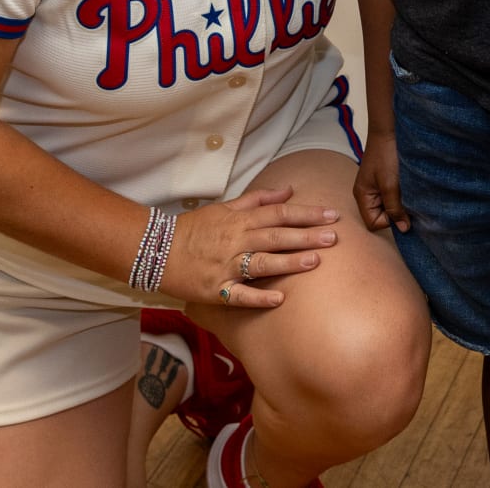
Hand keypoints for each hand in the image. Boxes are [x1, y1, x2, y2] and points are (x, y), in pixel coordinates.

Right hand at [162, 186, 339, 309]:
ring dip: (289, 262)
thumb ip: (258, 199)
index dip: (306, 213)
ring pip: (261, 263)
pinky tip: (280, 300)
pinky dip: (258, 297)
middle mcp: (235, 241)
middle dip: (306, 236)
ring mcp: (225, 266)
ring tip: (315, 261)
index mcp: (239, 220)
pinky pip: (238, 295)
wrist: (155, 250)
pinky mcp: (214, 289)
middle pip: (275, 236)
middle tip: (334, 237)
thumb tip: (288, 190)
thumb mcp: (224, 207)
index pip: (279, 214)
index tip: (332, 215)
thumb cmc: (193, 228)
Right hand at [353, 130, 409, 232]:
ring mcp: (375, 187)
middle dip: (395, 212)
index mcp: (362, 196)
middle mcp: (367, 194)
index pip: (373, 223)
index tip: (401, 209)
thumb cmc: (385, 154)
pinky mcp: (385, 180)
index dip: (389, 220)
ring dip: (400, 202)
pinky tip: (407, 185)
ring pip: (389, 206)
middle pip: (381, 217)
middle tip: (406, 199)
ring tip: (406, 190)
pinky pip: (392, 196)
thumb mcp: (390, 184)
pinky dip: (401, 195)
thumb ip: (395, 208)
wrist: (389, 130)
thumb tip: (404, 229)